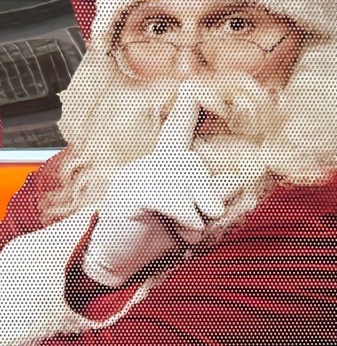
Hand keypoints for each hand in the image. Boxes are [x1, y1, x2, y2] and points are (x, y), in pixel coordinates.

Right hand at [82, 82, 241, 287]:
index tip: (192, 87)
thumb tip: (232, 181)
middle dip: (207, 195)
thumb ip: (205, 198)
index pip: (175, 133)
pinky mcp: (128, 194)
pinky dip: (187, 217)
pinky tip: (185, 230)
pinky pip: (171, 198)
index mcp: (158, 165)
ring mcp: (134, 176)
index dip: (185, 111)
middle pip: (193, 165)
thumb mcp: (185, 217)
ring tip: (190, 232)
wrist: (113, 257)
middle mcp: (146, 164)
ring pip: (186, 182)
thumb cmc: (149, 236)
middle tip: (203, 221)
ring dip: (199, 214)